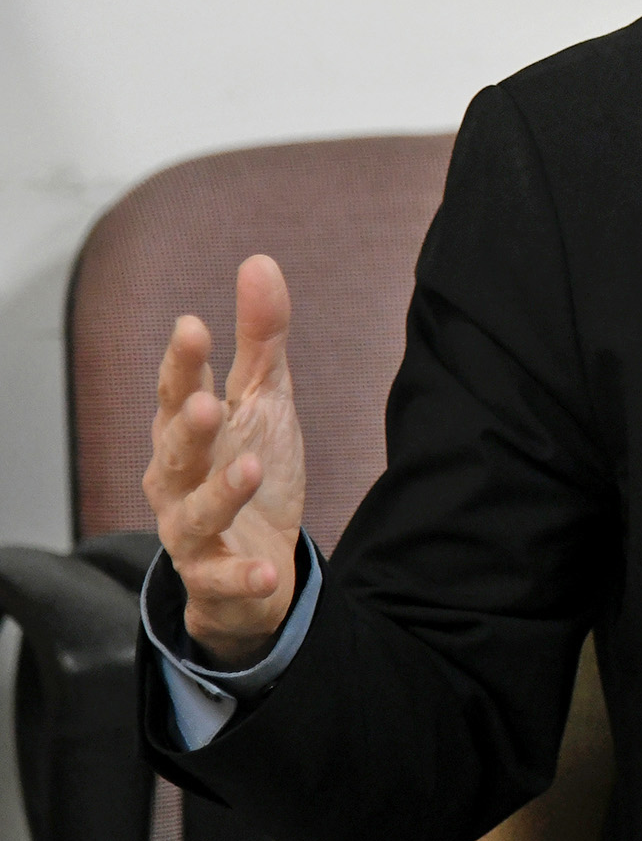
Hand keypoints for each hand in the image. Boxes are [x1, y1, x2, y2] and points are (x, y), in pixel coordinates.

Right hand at [141, 254, 307, 667]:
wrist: (257, 564)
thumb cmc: (251, 468)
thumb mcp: (264, 400)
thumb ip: (261, 339)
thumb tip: (259, 261)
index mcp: (188, 431)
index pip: (179, 390)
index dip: (183, 362)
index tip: (194, 325)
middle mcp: (177, 481)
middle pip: (174, 452)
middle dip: (186, 428)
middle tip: (204, 404)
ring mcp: (192, 532)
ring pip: (194, 514)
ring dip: (220, 493)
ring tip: (251, 468)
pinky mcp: (216, 579)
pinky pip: (223, 579)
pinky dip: (242, 576)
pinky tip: (267, 570)